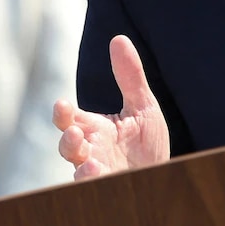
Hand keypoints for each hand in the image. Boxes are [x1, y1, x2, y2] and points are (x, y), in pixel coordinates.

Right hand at [53, 35, 169, 179]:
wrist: (161, 174)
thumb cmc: (146, 143)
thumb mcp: (143, 106)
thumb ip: (130, 76)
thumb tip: (118, 38)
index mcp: (95, 129)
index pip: (71, 119)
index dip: (63, 113)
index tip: (62, 105)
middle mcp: (91, 151)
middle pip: (68, 147)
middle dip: (67, 141)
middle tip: (73, 133)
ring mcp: (98, 172)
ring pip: (78, 171)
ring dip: (81, 167)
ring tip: (90, 162)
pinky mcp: (107, 186)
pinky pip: (93, 187)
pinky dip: (92, 182)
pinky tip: (98, 173)